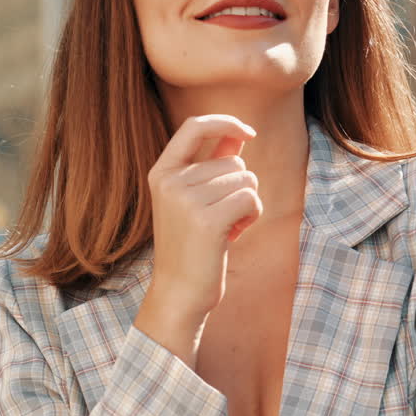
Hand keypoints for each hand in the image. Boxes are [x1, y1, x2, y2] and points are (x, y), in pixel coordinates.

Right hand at [134, 115, 261, 365]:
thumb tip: (239, 134)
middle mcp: (170, 181)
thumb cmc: (191, 245)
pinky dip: (253, 216)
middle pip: (233, 161)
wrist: (178, 292)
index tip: (248, 132)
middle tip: (224, 216)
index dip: (225, 122)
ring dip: (248, 203)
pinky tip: (236, 234)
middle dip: (241, 186)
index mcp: (162, 172)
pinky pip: (250, 199)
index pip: (194, 126)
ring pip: (246, 180)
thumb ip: (212, 165)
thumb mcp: (193, 200)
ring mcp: (186, 200)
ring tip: (228, 227)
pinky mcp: (207, 220)